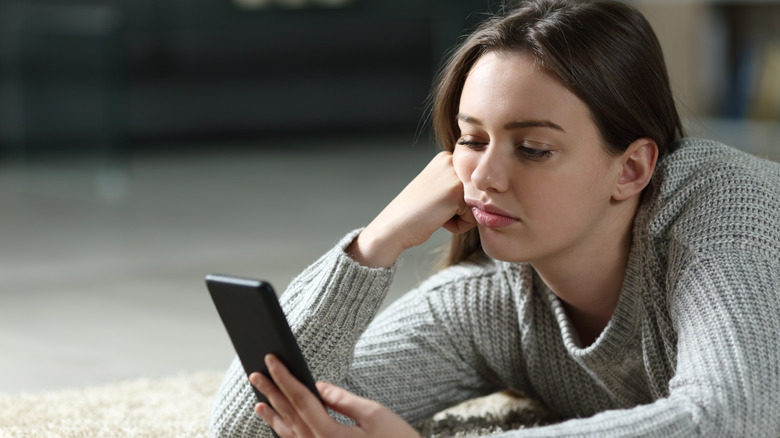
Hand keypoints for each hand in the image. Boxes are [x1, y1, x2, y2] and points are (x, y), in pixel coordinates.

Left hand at [250, 355, 419, 437]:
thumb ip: (342, 399)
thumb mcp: (373, 415)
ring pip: (289, 432)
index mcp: (330, 435)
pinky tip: (277, 421)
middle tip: (255, 373)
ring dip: (273, 413)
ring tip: (259, 398)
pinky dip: (283, 431)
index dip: (285, 378)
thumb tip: (318, 386)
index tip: (271, 360)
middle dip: (272, 392)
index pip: (301, 399)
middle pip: (290, 415)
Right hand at [348, 151, 475, 267]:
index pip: (474, 185)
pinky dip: (458, 225)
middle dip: (462, 209)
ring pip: (478, 205)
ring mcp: (454, 175)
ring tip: (437, 214)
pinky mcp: (456, 192)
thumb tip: (492, 191)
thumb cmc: (415, 213)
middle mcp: (452, 161)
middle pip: (478, 194)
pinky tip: (438, 219)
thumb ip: (459, 185)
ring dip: (461, 217)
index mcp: (447, 158)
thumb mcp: (438, 189)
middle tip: (436, 209)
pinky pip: (473, 217)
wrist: (394, 226)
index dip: (459, 201)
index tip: (436, 202)